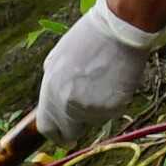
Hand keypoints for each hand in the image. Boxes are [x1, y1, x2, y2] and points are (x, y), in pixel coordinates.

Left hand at [34, 0, 162, 139]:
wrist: (119, 30)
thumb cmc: (88, 39)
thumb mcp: (57, 58)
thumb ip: (53, 84)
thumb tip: (54, 103)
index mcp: (50, 91)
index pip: (47, 127)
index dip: (56, 133)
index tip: (64, 135)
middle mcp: (67, 104)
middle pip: (70, 132)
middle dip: (77, 126)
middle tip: (87, 111)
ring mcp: (90, 108)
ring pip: (93, 121)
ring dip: (96, 109)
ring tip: (102, 80)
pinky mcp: (112, 108)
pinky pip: (111, 114)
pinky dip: (112, 103)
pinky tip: (114, 81)